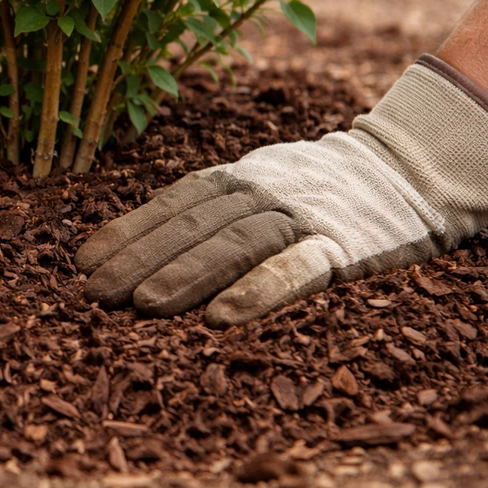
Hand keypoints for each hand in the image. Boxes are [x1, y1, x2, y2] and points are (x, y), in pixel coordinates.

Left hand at [76, 56, 487, 326]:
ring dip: (187, 273)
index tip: (82, 263)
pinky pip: (299, 267)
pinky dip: (259, 290)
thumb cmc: (310, 189)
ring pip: (237, 242)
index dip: (127, 232)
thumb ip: (206, 211)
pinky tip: (221, 319)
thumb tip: (132, 248)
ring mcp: (305, 214)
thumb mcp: (255, 185)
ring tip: (142, 307)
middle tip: (94, 294)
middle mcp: (264, 189)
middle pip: (193, 224)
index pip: (172, 205)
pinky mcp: (346, 244)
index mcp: (238, 176)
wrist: (405, 168)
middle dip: (139, 259)